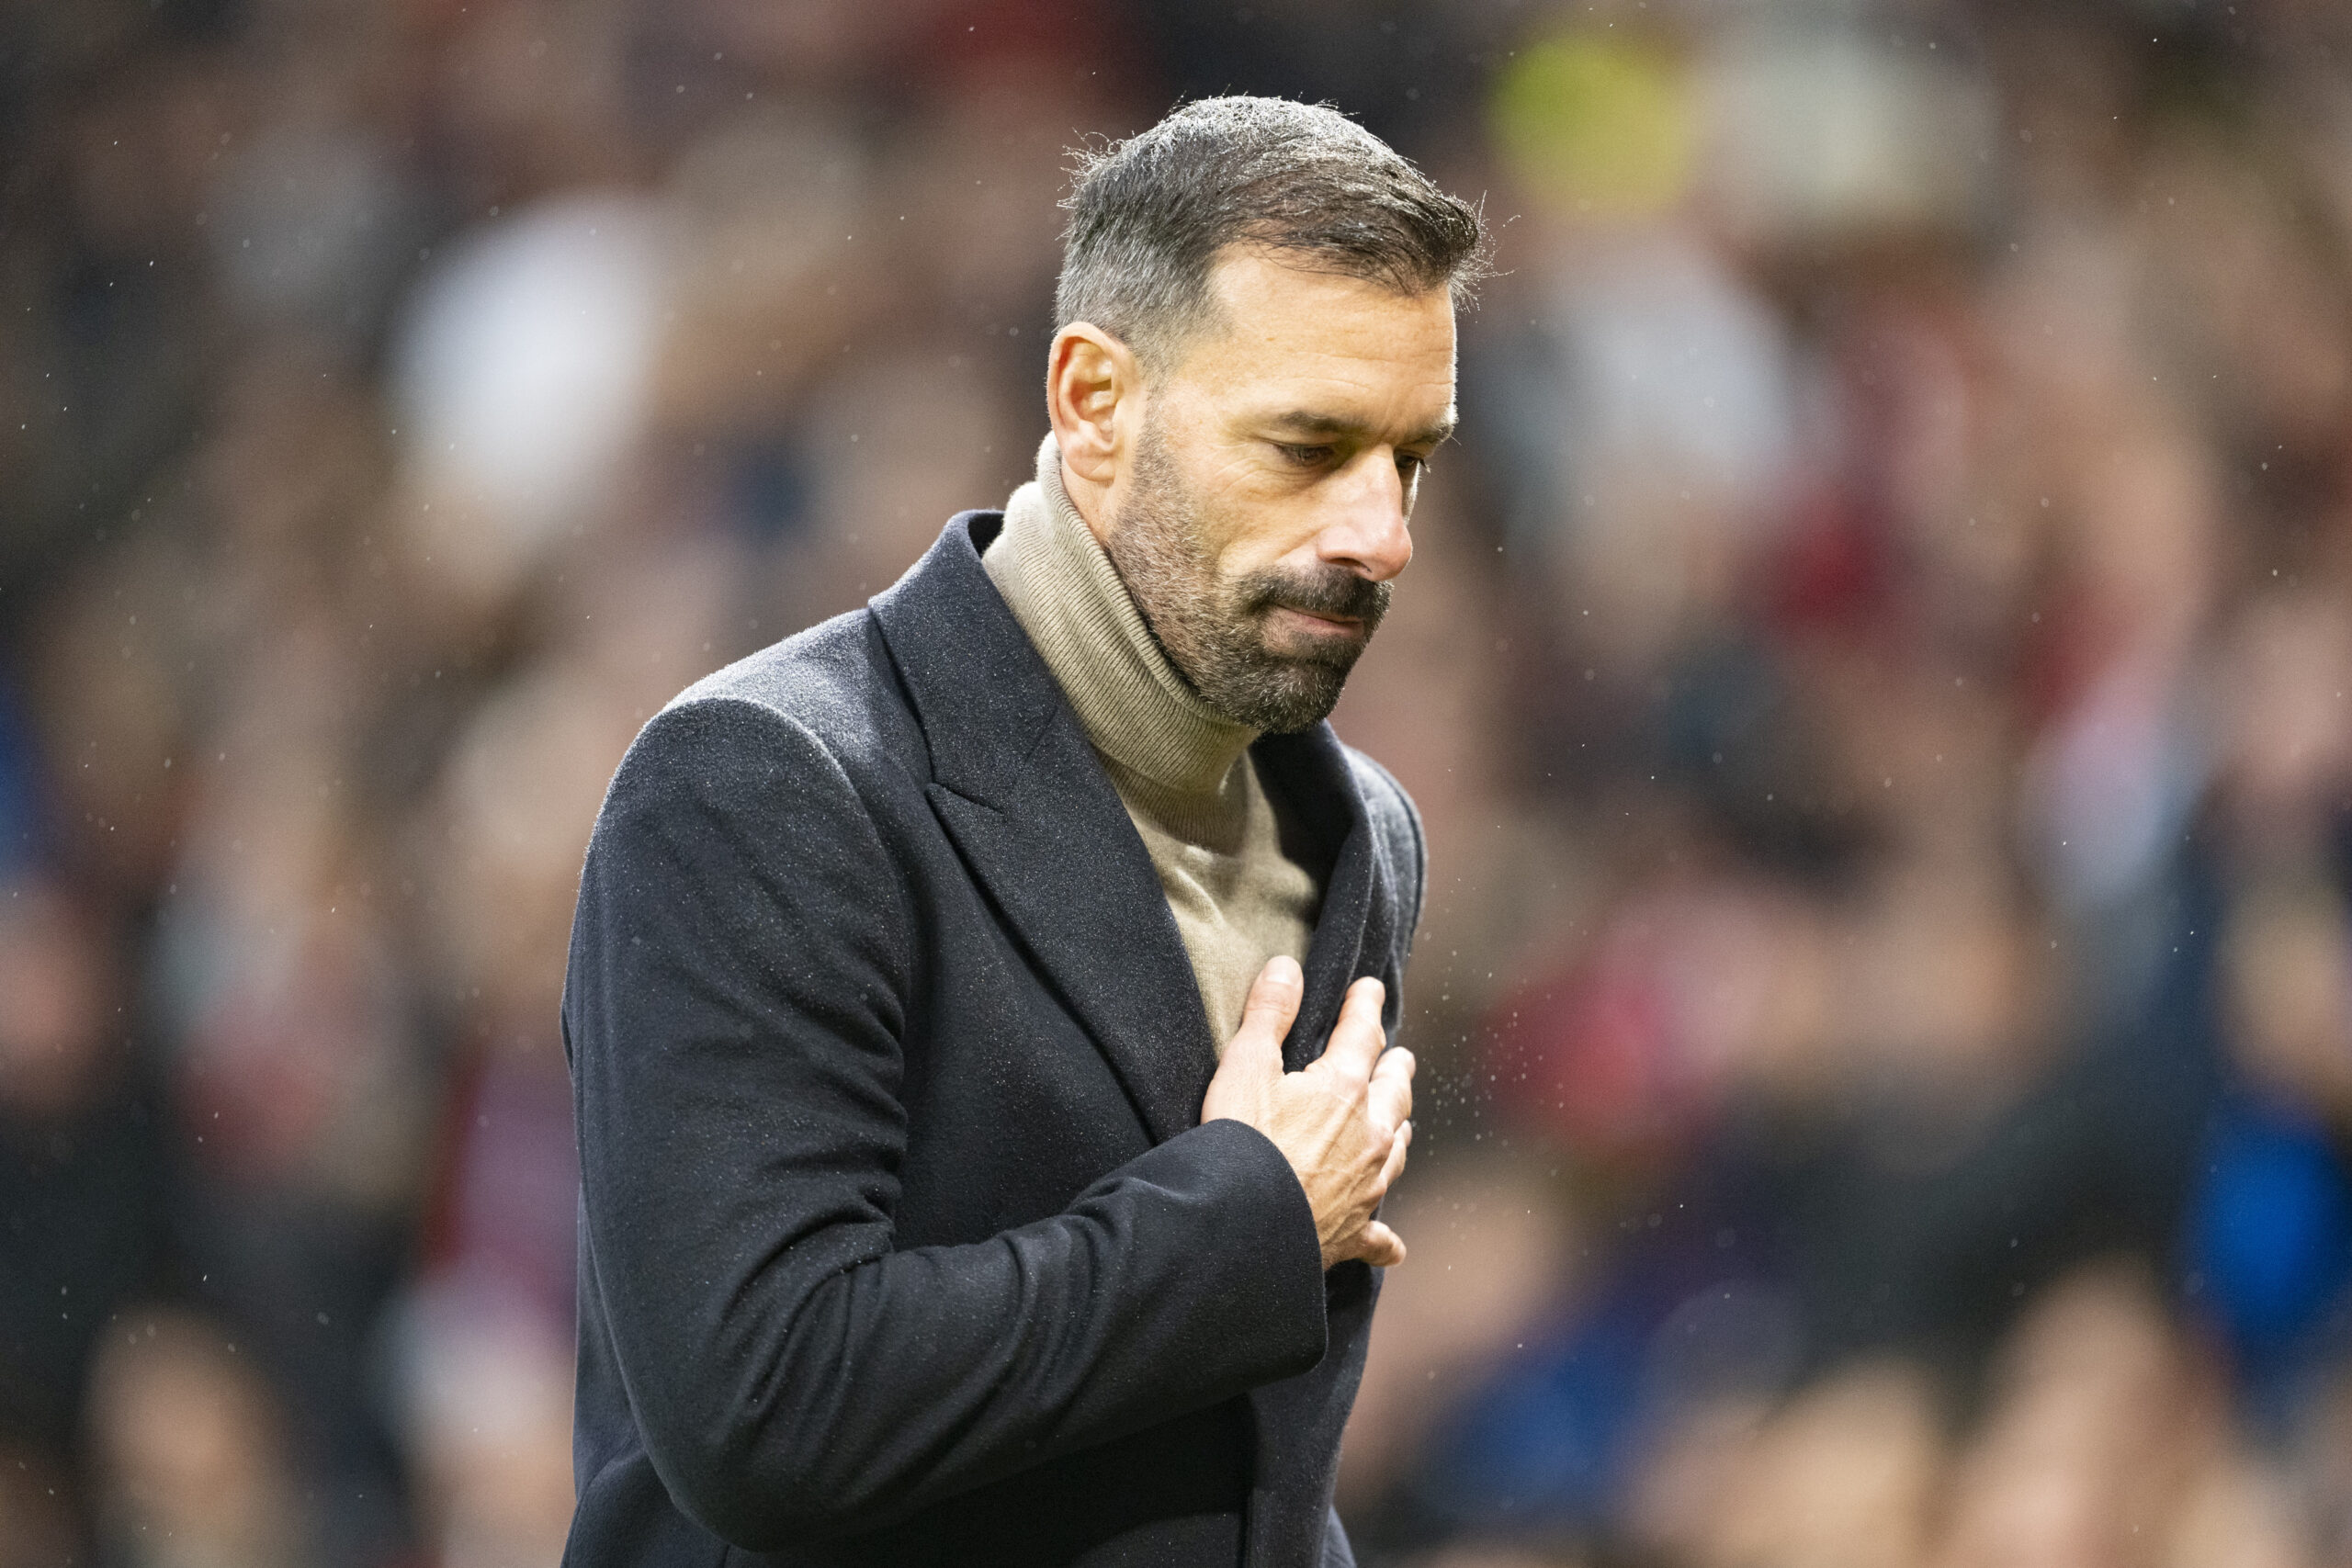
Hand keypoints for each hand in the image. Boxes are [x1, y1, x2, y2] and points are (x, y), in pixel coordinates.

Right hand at [1200, 956, 1415, 1269]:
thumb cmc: (1241, 1141)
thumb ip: (1268, 1013)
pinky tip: (1394, 1246)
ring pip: (1396, 1152)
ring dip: (1399, 1133)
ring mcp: (1367, 1185)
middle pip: (1394, 1093)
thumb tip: (1286, 967)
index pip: (1362, 1034)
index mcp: (1343, 1088)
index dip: (1364, 1007)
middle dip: (1397, 1070)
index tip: (1370, 988)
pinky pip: (1379, 1237)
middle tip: (1402, 1058)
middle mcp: (1369, 1134)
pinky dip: (1385, 1238)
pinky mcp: (1353, 1231)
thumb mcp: (1246, 1064)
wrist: (1243, 1223)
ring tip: (1402, 1125)